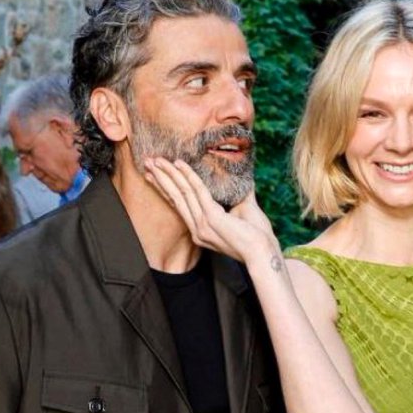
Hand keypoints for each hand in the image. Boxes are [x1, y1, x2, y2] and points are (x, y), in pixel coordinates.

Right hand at [144, 157, 277, 263]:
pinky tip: (180, 164)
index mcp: (202, 230)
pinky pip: (197, 192)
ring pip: (181, 193)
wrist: (264, 252)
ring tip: (156, 160)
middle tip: (147, 162)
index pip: (179, 206)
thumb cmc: (257, 235)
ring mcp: (202, 225)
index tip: (154, 175)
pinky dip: (188, 176)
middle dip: (160, 179)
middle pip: (174, 198)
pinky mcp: (211, 219)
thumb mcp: (244, 211)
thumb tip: (241, 176)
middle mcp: (198, 229)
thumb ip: (238, 193)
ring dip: (168, 174)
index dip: (166, 189)